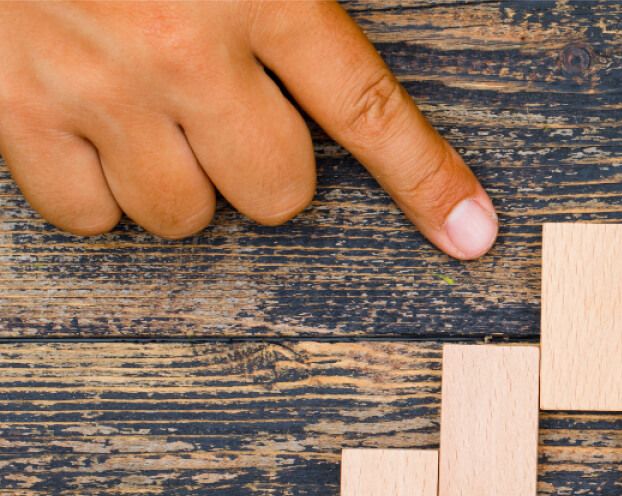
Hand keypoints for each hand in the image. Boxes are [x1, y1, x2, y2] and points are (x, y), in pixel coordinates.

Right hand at [0, 1, 497, 258]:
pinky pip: (87, 215)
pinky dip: (99, 193)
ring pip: (185, 215)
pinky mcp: (15, 112)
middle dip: (268, 170)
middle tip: (236, 118)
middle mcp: (182, 50)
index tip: (468, 231)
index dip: (426, 181)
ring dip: (186, 183)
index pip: (367, 110)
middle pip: (277, 193)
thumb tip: (336, 30)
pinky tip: (100, 138)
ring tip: (161, 119)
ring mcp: (97, 88)